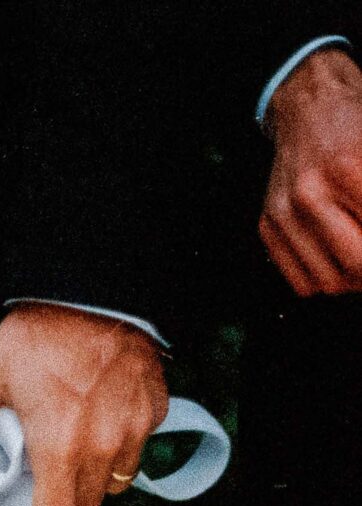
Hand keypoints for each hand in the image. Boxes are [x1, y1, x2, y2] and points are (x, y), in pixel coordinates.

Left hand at [0, 305, 167, 505]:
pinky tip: (100, 420)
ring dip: (93, 477)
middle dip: (62, 501)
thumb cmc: (38, 332)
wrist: (92, 287)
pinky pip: (136, 449)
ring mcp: (131, 430)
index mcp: (57, 447)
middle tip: (45, 477)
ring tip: (74, 448)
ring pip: (114, 483)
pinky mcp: (152, 411)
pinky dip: (119, 445)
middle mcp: (100, 447)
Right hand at [262, 46, 361, 293]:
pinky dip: (325, 279)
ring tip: (360, 261)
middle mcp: (309, 194)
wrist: (308, 106)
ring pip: (329, 282)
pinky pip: (301, 281)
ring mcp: (285, 213)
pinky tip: (337, 261)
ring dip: (353, 279)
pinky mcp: (268, 226)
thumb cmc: (353, 125)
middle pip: (356, 266)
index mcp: (347, 168)